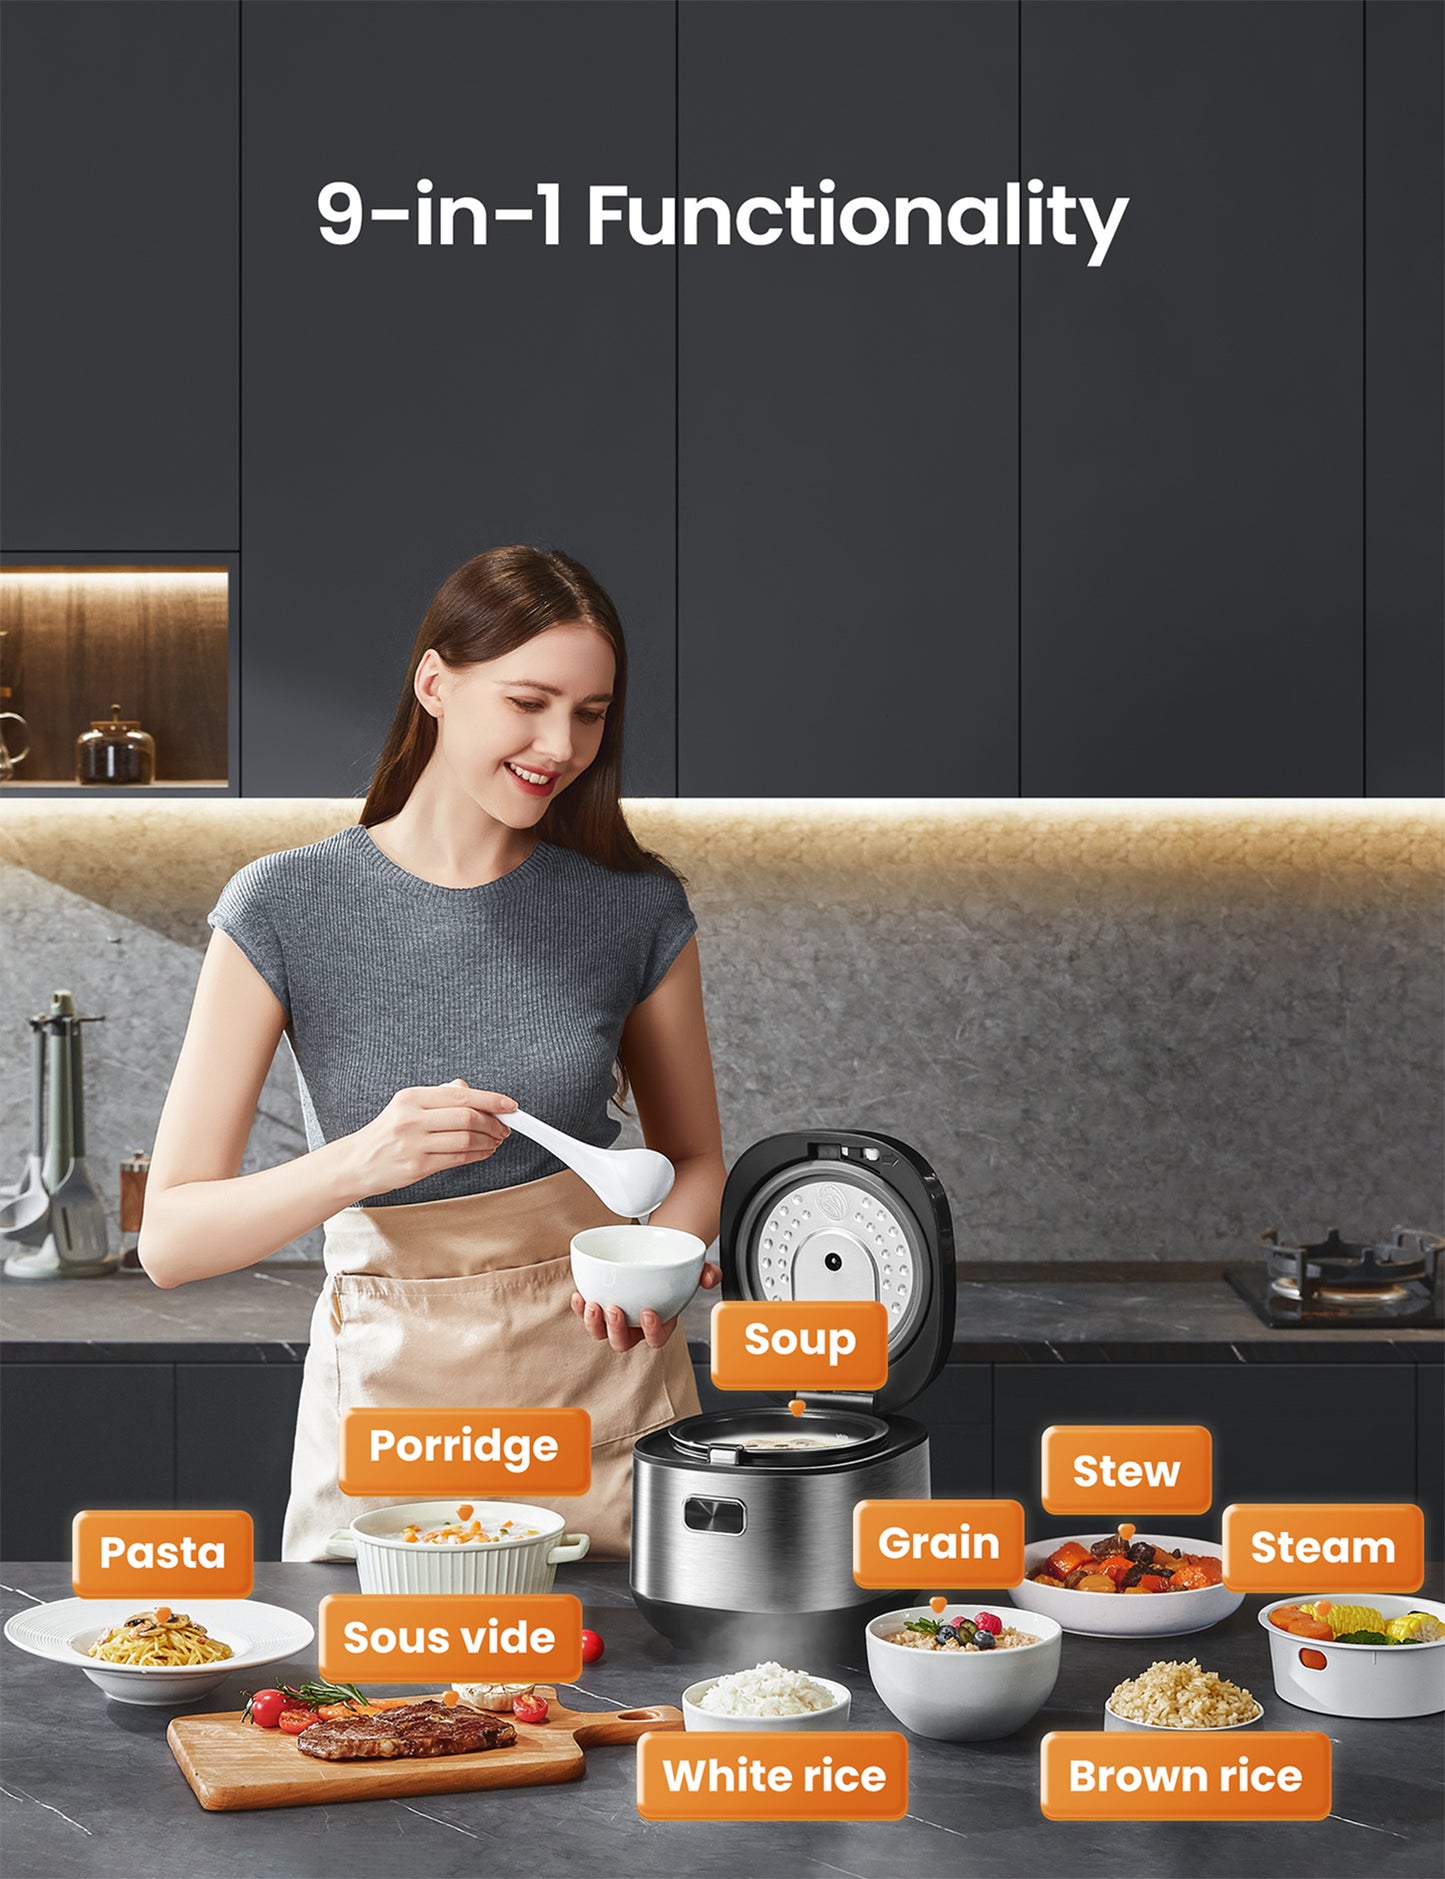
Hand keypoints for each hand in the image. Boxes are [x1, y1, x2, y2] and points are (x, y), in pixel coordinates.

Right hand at [343, 1078, 513, 1195]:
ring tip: (496, 1140)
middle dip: (493, 1122)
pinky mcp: (417, 1166)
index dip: (491, 1100)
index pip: (460, 1095)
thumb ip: (439, 1096)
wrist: (358, 1162)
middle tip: (505, 1127)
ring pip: (466, 1139)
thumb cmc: (387, 1133)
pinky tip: (485, 1151)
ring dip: (489, 1140)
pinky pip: (458, 1158)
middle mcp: (411, 1118)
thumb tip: (469, 1088)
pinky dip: (478, 1154)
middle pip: (467, 1117)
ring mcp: (414, 1144)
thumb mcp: (407, 1106)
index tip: (509, 1105)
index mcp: (411, 1097)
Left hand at [570, 1260, 720, 1351]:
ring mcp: (616, 1319)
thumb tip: (711, 1277)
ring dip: (594, 1323)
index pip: (656, 1339)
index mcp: (660, 1323)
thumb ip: (707, 1273)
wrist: (657, 1254)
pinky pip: (587, 1315)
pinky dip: (580, 1308)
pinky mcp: (601, 1306)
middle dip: (616, 1330)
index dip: (651, 1332)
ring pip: (601, 1333)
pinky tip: (580, 1295)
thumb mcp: (696, 1270)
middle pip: (623, 1341)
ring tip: (592, 1304)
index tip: (648, 1312)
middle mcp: (635, 1326)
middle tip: (615, 1308)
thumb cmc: (675, 1268)